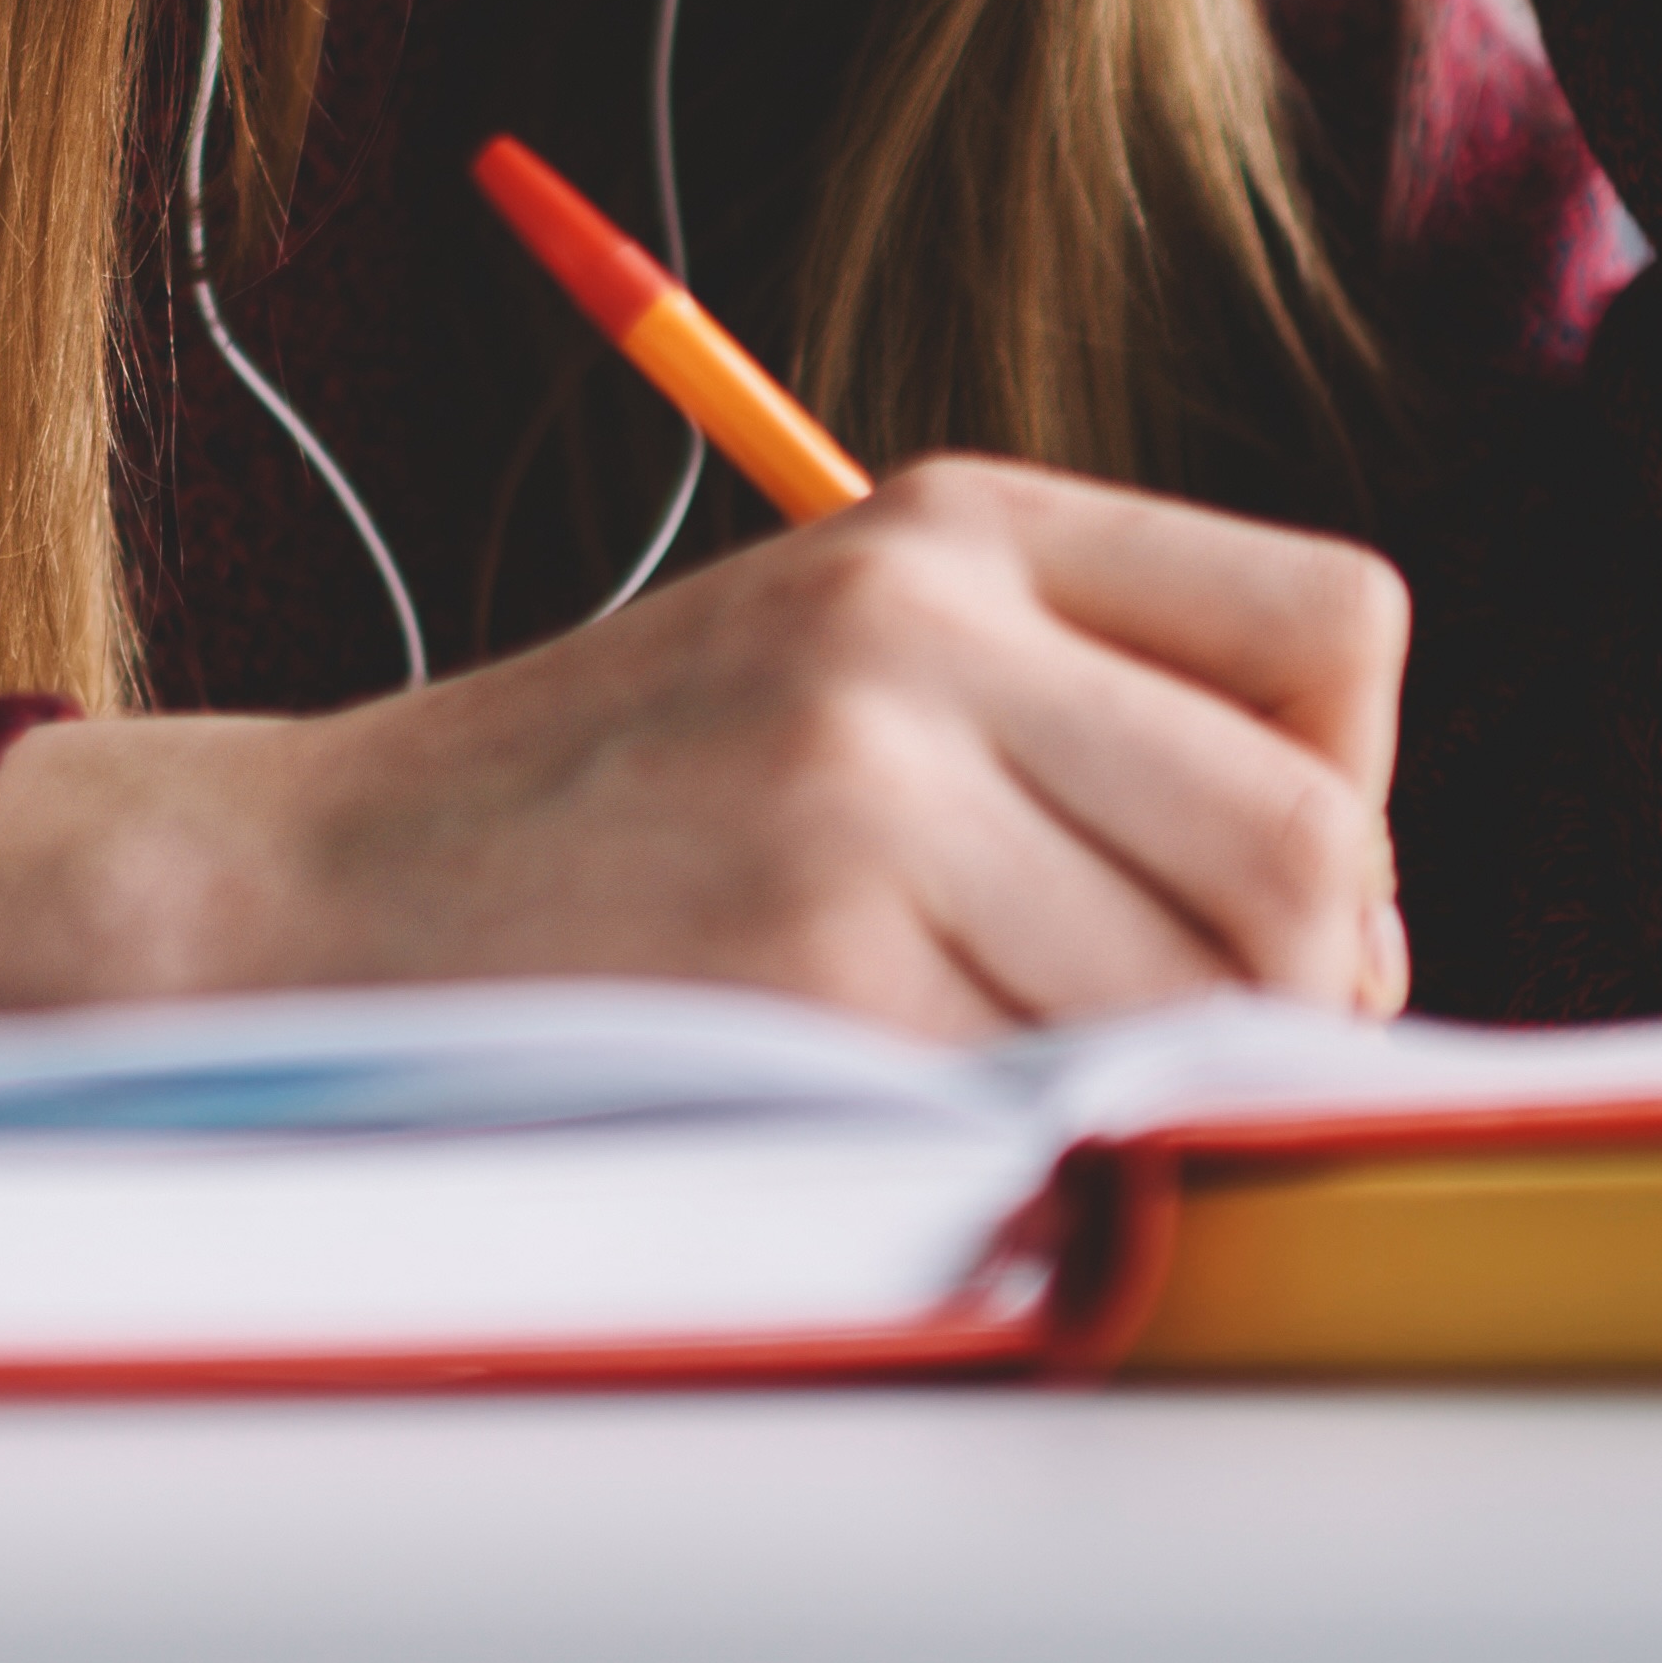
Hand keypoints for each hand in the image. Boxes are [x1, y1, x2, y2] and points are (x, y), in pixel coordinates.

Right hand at [0, 456, 1408, 1034]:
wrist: (303, 895)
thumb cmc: (606, 821)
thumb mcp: (847, 670)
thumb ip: (1086, 730)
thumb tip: (1358, 928)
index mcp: (955, 523)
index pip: (1339, 629)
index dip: (1345, 794)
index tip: (1245, 889)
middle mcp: (924, 623)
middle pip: (1311, 845)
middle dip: (1293, 989)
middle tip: (1166, 1043)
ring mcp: (865, 787)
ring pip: (1207, 997)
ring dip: (1142, 1084)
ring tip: (987, 1067)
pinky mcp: (813, 958)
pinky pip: (1053, 1095)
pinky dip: (1015, 1140)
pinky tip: (888, 1103)